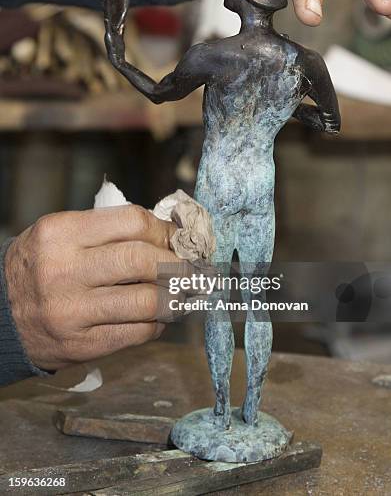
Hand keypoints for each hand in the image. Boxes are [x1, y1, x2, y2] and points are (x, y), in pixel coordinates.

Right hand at [4, 206, 187, 370]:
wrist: (1, 314)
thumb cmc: (42, 266)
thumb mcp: (63, 234)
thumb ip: (109, 230)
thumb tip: (169, 234)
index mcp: (61, 234)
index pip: (133, 222)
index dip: (165, 230)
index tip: (178, 239)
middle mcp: (64, 271)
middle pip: (143, 261)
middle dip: (179, 264)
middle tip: (193, 268)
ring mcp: (72, 311)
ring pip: (147, 301)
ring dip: (176, 297)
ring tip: (183, 292)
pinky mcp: (82, 344)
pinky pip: (138, 332)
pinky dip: (159, 322)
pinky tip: (159, 315)